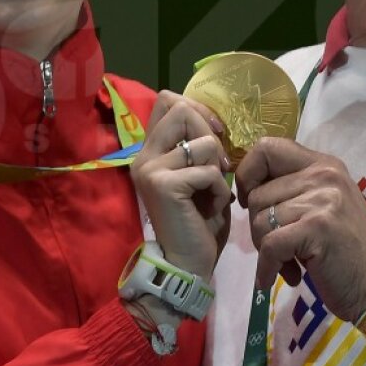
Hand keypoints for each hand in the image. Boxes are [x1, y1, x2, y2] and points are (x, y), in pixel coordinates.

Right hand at [130, 91, 231, 278]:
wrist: (187, 265)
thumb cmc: (198, 223)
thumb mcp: (199, 176)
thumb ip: (198, 148)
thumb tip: (215, 123)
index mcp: (152, 150)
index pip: (168, 100)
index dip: (198, 109)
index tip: (215, 133)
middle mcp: (145, 155)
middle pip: (181, 109)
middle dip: (211, 135)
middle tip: (217, 167)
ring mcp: (151, 169)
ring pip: (203, 143)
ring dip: (218, 168)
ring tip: (213, 192)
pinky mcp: (163, 185)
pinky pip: (208, 171)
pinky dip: (220, 190)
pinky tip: (213, 208)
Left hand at [236, 138, 365, 322]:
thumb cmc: (346, 249)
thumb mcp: (324, 205)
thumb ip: (293, 189)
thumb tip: (246, 188)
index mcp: (323, 164)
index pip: (267, 148)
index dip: (248, 175)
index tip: (252, 202)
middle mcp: (324, 174)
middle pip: (258, 194)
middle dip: (258, 227)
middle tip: (278, 247)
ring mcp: (322, 199)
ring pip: (260, 221)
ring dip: (265, 250)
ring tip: (287, 263)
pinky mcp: (317, 227)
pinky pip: (269, 246)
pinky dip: (266, 268)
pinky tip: (274, 278)